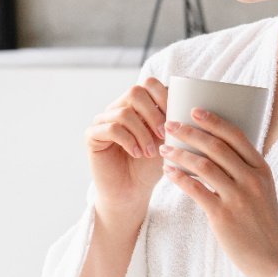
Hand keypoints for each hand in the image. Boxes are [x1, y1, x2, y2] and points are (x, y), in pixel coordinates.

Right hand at [84, 77, 168, 226]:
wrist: (132, 192)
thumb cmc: (151, 167)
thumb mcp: (166, 141)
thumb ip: (171, 120)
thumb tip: (185, 103)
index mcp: (137, 105)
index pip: (149, 84)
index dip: (164, 97)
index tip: (175, 119)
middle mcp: (119, 107)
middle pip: (135, 92)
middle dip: (154, 114)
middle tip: (163, 135)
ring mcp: (104, 120)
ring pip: (124, 112)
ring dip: (142, 134)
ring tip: (150, 152)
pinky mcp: (92, 135)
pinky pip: (111, 128)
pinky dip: (129, 141)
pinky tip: (136, 154)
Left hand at [160, 108, 277, 276]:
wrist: (271, 255)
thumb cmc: (260, 219)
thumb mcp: (260, 189)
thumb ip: (243, 168)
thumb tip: (213, 146)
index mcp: (261, 168)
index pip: (236, 136)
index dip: (214, 121)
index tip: (194, 110)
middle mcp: (251, 179)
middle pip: (216, 147)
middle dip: (190, 133)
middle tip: (169, 125)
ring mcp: (238, 197)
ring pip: (203, 166)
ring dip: (180, 154)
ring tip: (163, 149)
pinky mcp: (223, 215)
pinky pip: (196, 190)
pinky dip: (179, 178)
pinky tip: (168, 172)